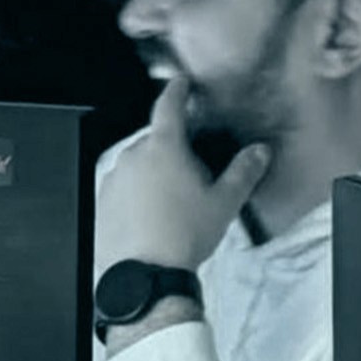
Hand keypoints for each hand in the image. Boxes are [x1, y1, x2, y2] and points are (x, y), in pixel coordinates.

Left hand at [93, 74, 269, 276]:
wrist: (145, 277)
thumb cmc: (184, 235)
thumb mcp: (223, 202)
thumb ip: (243, 172)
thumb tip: (259, 152)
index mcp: (163, 148)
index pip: (169, 106)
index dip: (177, 90)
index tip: (180, 83)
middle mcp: (133, 156)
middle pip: (154, 139)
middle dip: (170, 147)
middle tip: (190, 169)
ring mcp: (113, 180)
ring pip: (136, 164)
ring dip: (151, 172)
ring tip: (171, 200)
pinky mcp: (101, 204)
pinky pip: (121, 188)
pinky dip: (134, 194)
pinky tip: (150, 215)